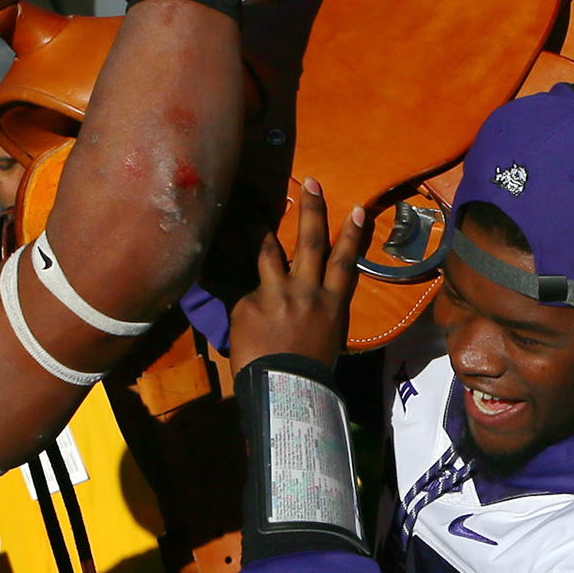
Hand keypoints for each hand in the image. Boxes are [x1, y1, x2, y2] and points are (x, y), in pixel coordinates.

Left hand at [228, 178, 368, 376]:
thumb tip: (309, 301)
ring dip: (259, 226)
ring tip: (248, 204)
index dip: (352, 235)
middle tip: (312, 182)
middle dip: (312, 210)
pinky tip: (215, 275)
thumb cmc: (311, 373)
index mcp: (332, 305)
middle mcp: (307, 292)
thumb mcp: (328, 339)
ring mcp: (277, 294)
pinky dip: (227, 282)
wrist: (286, 390)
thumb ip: (318, 312)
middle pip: (312, 243)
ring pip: (268, 252)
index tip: (357, 208)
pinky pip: (237, 288)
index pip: (345, 262)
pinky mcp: (249, 303)